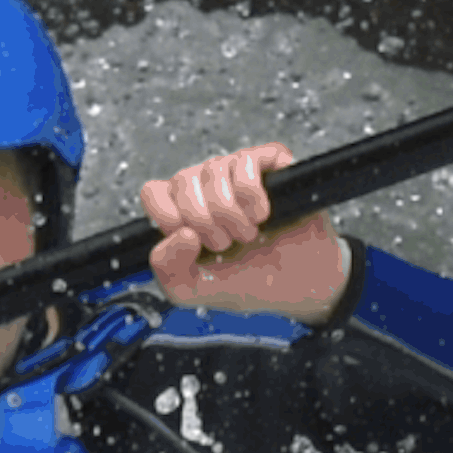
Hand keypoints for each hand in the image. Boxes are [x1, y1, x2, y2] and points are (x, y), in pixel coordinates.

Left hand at [138, 142, 353, 322]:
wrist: (299, 286)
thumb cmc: (249, 281)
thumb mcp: (194, 290)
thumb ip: (167, 269)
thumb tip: (178, 235)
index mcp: (183, 210)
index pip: (153, 192)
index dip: (168, 216)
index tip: (191, 241)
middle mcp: (206, 185)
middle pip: (182, 181)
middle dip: (204, 222)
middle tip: (227, 244)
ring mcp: (237, 171)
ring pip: (213, 171)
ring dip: (231, 214)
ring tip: (249, 234)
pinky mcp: (270, 162)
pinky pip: (246, 162)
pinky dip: (251, 195)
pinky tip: (263, 214)